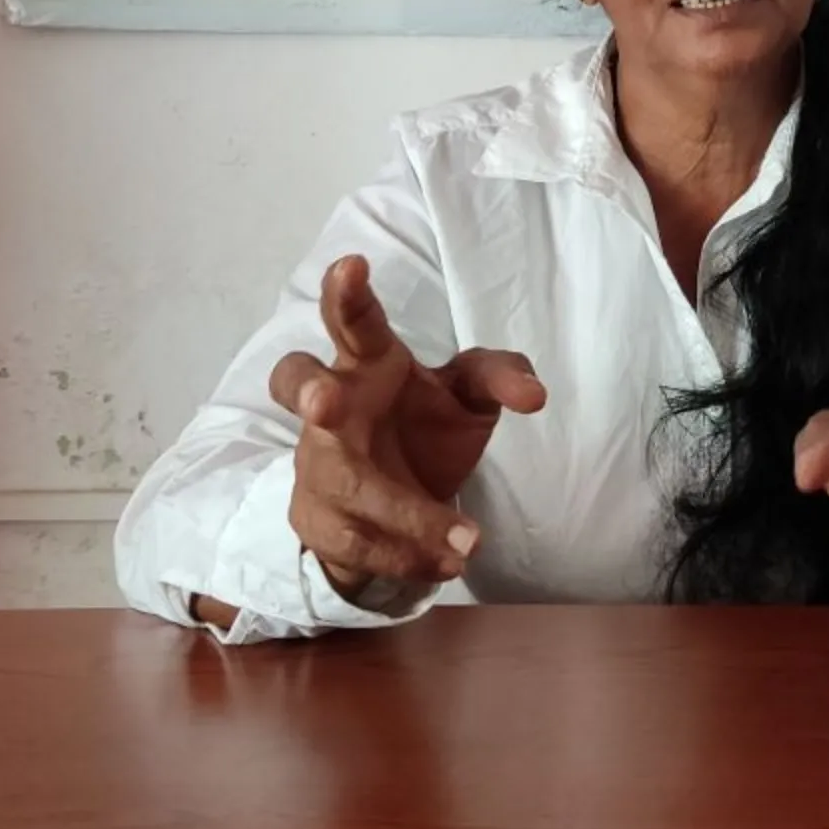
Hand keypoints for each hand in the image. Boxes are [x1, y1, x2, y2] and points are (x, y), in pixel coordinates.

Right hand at [267, 255, 545, 599]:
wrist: (388, 507)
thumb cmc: (421, 425)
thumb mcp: (468, 396)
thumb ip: (501, 379)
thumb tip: (535, 396)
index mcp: (367, 362)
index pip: (351, 322)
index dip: (344, 294)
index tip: (351, 266)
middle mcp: (331, 408)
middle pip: (294, 383)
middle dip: (307, 391)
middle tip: (326, 403)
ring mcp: (315, 465)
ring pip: (340, 484)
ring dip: (402, 514)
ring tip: (467, 540)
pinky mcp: (317, 521)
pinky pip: (351, 542)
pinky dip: (403, 556)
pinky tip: (447, 562)